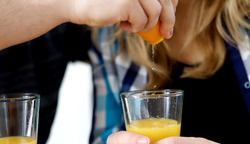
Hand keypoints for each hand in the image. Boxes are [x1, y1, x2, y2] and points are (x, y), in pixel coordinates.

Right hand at [62, 0, 177, 38]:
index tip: (169, 19)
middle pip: (166, 2)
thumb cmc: (103, 3)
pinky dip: (136, 27)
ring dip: (147, 25)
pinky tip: (124, 25)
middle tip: (166, 34)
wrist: (77, 3)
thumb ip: (145, 3)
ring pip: (156, 13)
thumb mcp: (130, 1)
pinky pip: (143, 21)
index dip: (172, 6)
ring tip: (133, 25)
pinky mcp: (128, 1)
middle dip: (169, 21)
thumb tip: (168, 18)